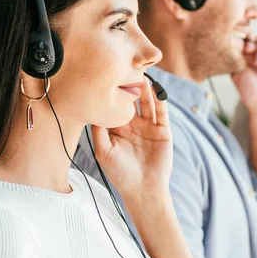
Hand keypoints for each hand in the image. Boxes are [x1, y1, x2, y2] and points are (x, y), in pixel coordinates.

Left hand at [92, 78, 171, 201]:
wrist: (144, 189)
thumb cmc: (120, 173)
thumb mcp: (103, 151)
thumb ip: (98, 131)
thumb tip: (93, 109)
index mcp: (117, 128)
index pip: (115, 104)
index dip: (112, 91)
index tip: (108, 75)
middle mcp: (133, 124)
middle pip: (132, 100)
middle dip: (130, 85)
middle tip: (126, 68)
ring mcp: (149, 126)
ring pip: (147, 102)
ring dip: (145, 89)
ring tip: (142, 75)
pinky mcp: (163, 130)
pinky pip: (162, 112)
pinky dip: (160, 100)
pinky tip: (156, 90)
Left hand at [231, 35, 256, 112]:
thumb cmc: (249, 91)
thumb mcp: (237, 72)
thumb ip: (236, 56)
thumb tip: (232, 39)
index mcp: (240, 58)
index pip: (238, 41)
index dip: (237, 38)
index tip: (236, 42)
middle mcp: (252, 55)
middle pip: (249, 36)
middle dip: (248, 40)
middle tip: (248, 50)